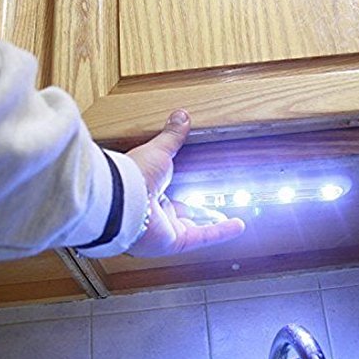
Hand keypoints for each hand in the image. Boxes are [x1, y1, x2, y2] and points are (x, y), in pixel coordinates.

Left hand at [126, 110, 245, 256]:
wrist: (121, 198)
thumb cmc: (132, 175)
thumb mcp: (158, 150)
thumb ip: (172, 137)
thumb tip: (181, 117)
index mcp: (149, 193)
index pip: (172, 196)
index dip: (188, 194)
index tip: (200, 191)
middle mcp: (155, 216)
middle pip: (184, 216)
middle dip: (201, 214)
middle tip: (216, 210)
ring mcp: (165, 230)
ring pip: (196, 229)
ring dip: (214, 226)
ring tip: (232, 220)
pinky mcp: (175, 241)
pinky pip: (203, 237)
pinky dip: (222, 232)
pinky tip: (237, 226)